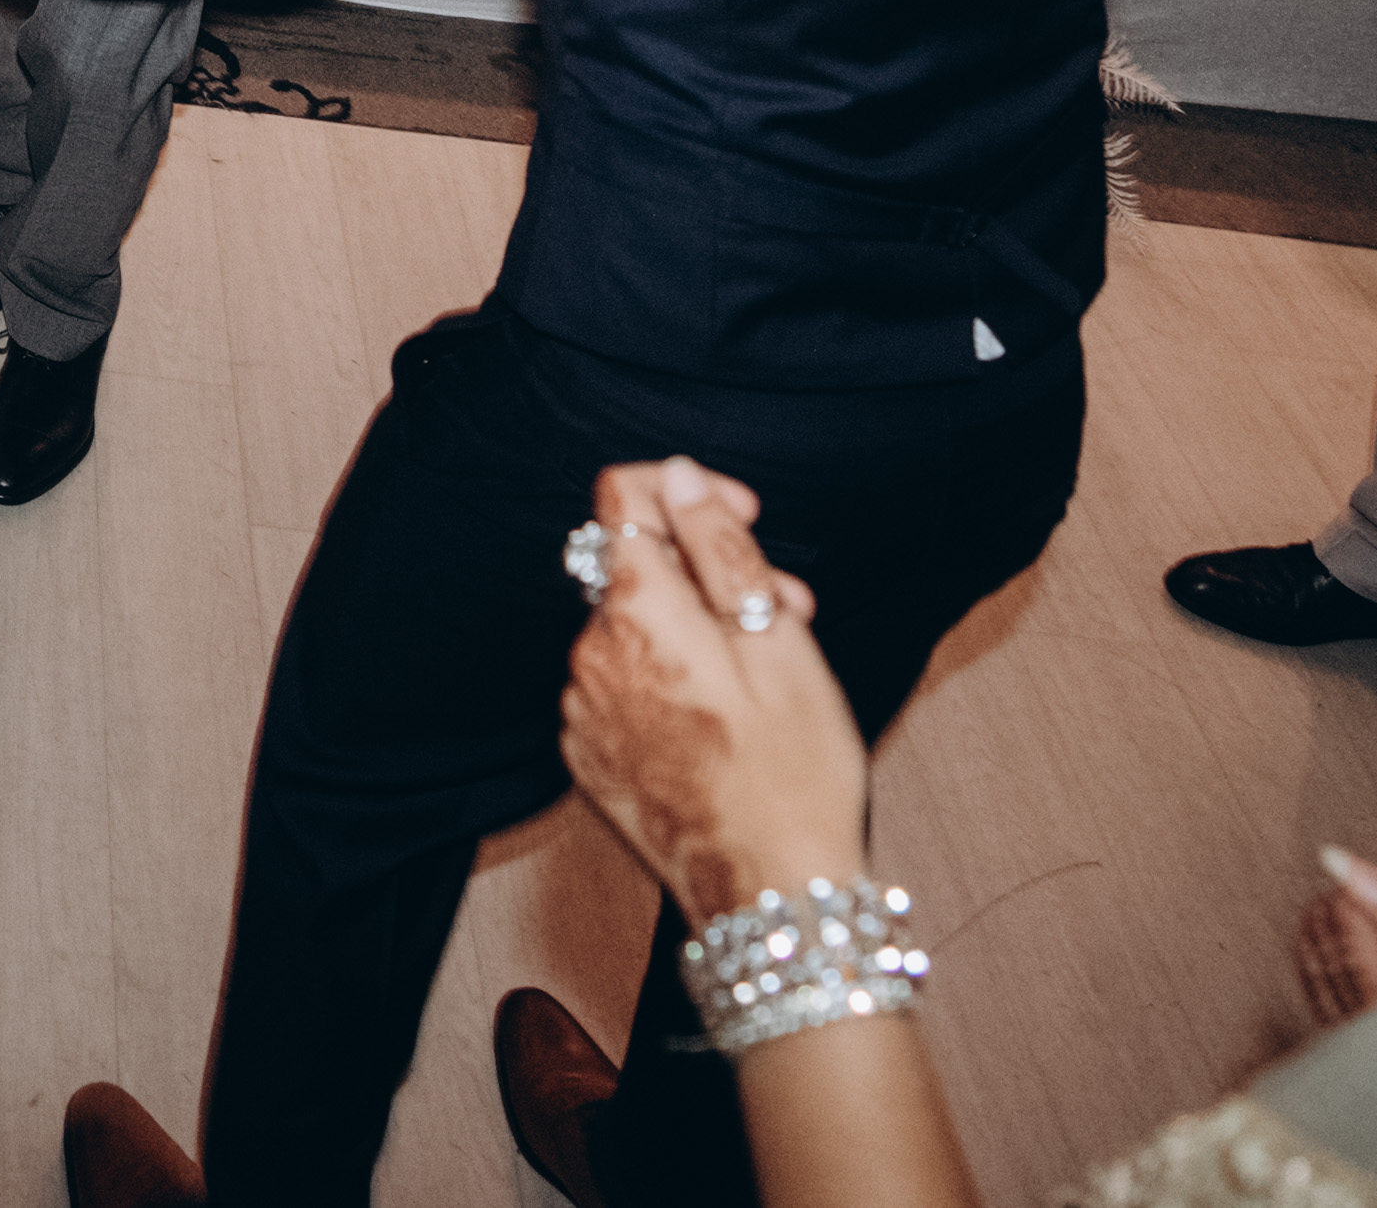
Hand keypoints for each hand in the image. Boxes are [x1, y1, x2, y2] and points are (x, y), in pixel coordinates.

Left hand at [557, 457, 872, 921]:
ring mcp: (583, 713)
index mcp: (636, 615)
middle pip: (636, 566)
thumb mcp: (778, 640)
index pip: (623, 497)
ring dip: (694, 625)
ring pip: (633, 627)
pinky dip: (669, 677)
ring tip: (767, 670)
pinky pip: (622, 685)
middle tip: (788, 607)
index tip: (741, 518)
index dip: (688, 491)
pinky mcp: (591, 757)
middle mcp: (589, 657)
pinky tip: (727, 715)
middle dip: (707, 568)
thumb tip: (679, 477)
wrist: (772, 900)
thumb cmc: (793, 772)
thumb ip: (719, 547)